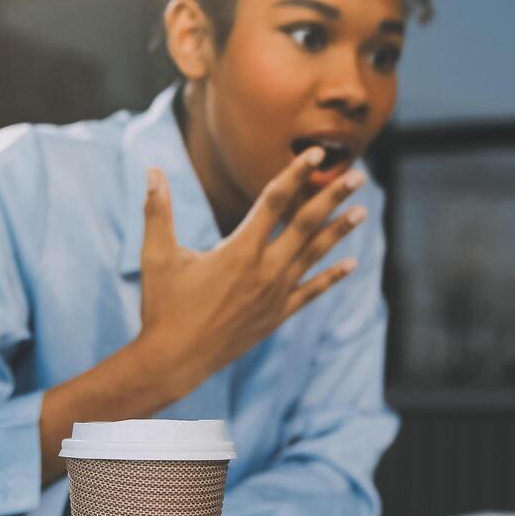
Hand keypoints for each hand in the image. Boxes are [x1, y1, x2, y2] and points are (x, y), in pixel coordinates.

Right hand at [140, 146, 367, 389]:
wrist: (174, 362)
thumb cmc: (162, 306)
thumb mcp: (157, 255)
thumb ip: (157, 210)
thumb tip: (151, 169)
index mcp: (239, 250)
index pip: (274, 201)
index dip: (295, 174)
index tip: (314, 154)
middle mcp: (265, 270)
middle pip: (306, 225)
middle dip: (332, 198)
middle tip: (358, 176)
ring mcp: (275, 295)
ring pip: (314, 255)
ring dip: (339, 231)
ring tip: (363, 210)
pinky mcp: (276, 316)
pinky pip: (311, 292)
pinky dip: (332, 277)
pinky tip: (352, 264)